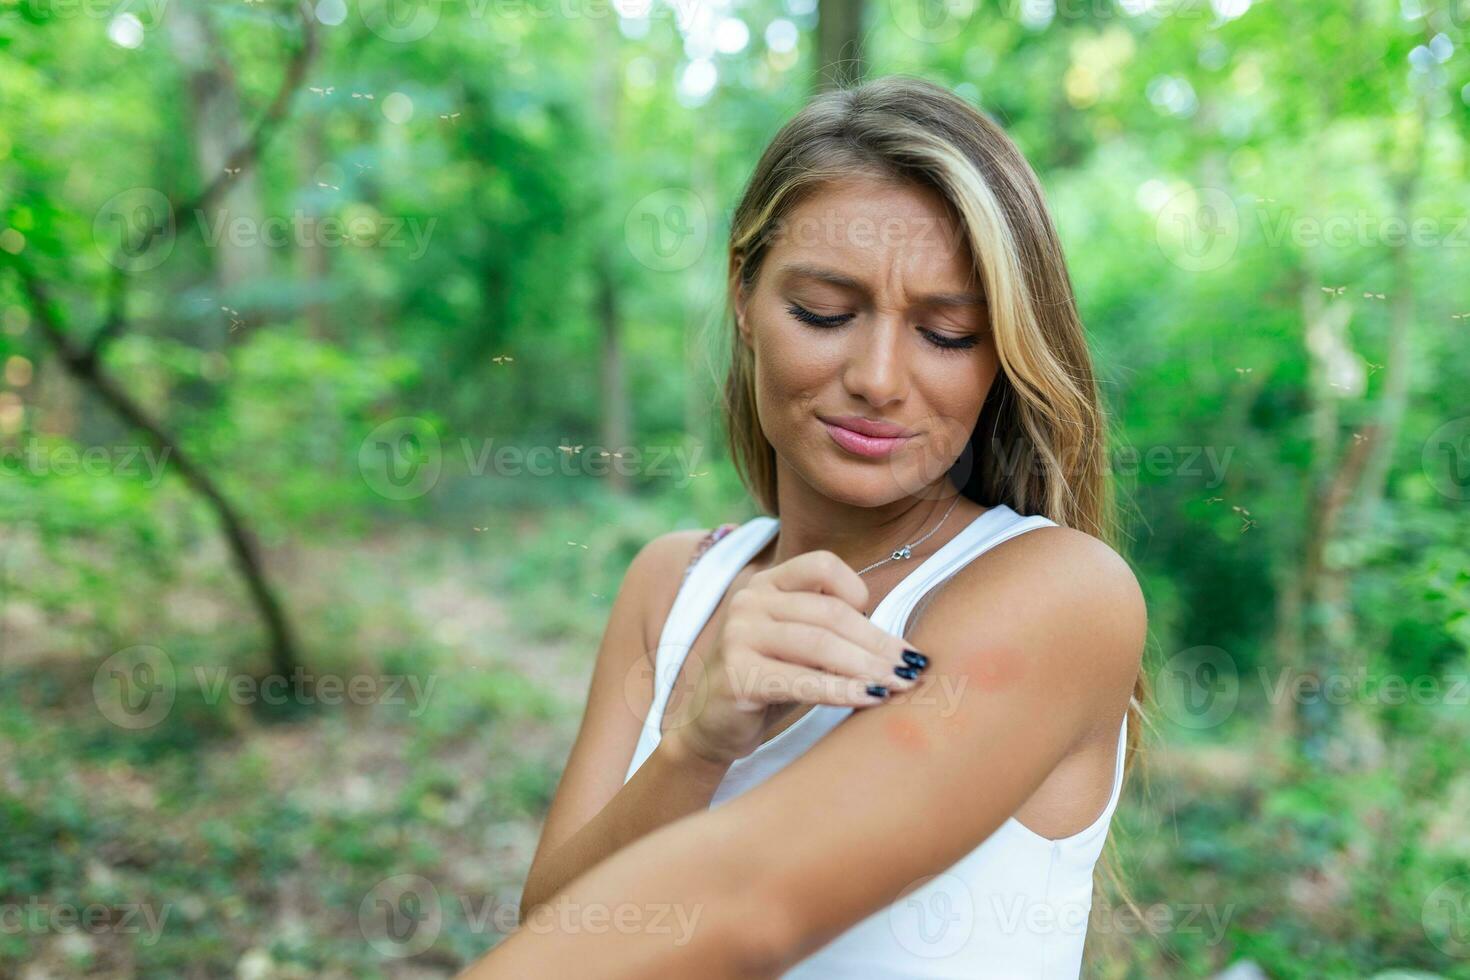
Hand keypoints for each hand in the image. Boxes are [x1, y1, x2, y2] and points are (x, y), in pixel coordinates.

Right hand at [664, 549, 928, 764]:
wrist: (714, 726)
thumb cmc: (772, 681)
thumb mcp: (802, 645)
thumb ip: (836, 631)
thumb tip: (904, 649)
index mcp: (767, 583)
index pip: (822, 566)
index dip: (860, 592)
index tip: (885, 634)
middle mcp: (748, 601)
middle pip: (829, 613)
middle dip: (878, 643)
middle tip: (913, 668)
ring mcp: (738, 636)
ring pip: (819, 645)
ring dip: (867, 667)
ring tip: (900, 685)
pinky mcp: (736, 676)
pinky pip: (801, 681)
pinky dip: (841, 691)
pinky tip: (870, 699)